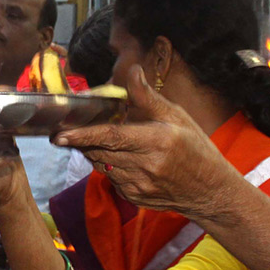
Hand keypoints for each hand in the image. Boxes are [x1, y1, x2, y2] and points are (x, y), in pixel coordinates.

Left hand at [53, 66, 240, 217]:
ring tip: (106, 140)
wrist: (209, 191)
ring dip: (97, 152)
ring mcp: (138, 186)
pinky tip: (125, 159)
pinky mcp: (133, 197)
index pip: (112, 137)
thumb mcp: (177, 117)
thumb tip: (131, 71)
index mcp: (157, 141)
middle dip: (83, 140)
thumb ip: (148, 98)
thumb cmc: (196, 148)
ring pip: (101, 165)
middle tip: (70, 129)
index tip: (60, 134)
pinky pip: (111, 177)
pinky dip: (110, 165)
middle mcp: (145, 166)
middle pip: (100, 151)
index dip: (84, 135)